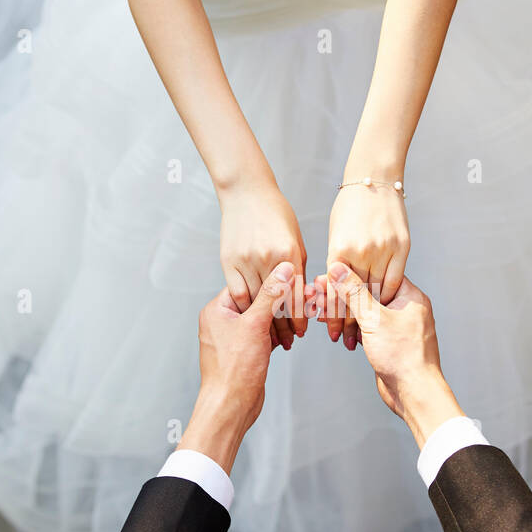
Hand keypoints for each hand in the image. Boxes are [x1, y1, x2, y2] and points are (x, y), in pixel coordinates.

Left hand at [179, 262, 296, 471]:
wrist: (231, 405)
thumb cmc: (234, 370)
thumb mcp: (255, 325)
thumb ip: (271, 295)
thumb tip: (284, 270)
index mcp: (217, 310)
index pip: (247, 284)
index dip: (271, 281)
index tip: (293, 278)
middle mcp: (222, 322)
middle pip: (256, 301)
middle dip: (281, 301)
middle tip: (304, 298)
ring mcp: (233, 338)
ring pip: (262, 320)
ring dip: (282, 319)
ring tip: (303, 315)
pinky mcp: (245, 353)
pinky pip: (263, 335)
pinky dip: (278, 334)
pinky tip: (293, 334)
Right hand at [219, 182, 307, 350]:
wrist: (246, 191)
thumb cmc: (275, 212)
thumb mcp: (296, 238)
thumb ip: (299, 267)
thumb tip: (303, 294)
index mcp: (290, 253)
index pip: (297, 295)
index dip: (299, 318)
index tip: (301, 332)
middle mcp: (269, 258)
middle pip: (277, 303)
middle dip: (283, 326)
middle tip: (288, 341)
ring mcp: (247, 260)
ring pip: (256, 302)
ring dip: (263, 321)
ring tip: (270, 335)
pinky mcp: (229, 260)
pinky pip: (237, 292)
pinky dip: (244, 307)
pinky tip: (249, 316)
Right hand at [317, 262, 463, 447]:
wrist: (414, 392)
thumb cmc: (404, 357)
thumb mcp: (374, 318)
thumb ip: (354, 293)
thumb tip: (339, 269)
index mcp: (410, 296)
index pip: (378, 274)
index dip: (352, 273)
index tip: (330, 273)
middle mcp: (406, 309)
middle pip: (369, 293)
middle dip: (342, 294)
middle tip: (318, 292)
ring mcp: (398, 326)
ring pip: (366, 312)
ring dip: (343, 312)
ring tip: (319, 309)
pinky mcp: (389, 342)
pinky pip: (367, 328)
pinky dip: (351, 327)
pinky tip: (333, 327)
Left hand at [324, 181, 409, 349]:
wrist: (375, 179)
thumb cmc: (350, 206)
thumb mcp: (335, 234)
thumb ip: (335, 262)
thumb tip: (330, 290)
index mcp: (339, 249)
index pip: (335, 292)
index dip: (333, 316)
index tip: (332, 333)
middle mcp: (361, 251)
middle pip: (356, 297)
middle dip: (351, 322)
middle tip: (347, 340)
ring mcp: (384, 249)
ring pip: (376, 292)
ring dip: (371, 315)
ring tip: (364, 332)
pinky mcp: (402, 246)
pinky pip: (395, 279)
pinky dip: (388, 296)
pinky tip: (383, 308)